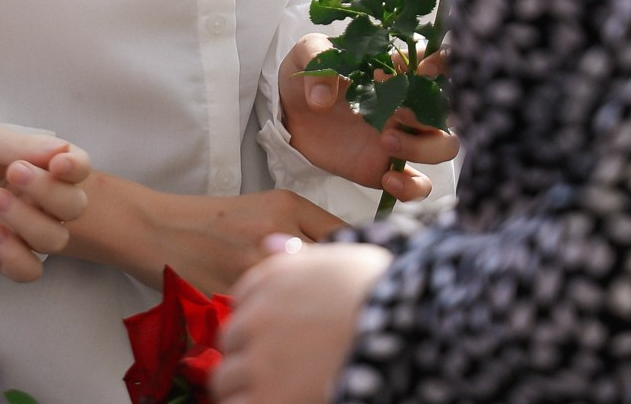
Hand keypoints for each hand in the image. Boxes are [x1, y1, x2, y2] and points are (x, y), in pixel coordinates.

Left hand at [0, 121, 91, 281]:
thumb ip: (23, 146)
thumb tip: (63, 151)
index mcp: (36, 164)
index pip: (77, 169)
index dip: (77, 168)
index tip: (58, 165)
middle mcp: (35, 198)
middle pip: (73, 207)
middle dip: (49, 193)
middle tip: (13, 174)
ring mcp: (20, 229)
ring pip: (55, 239)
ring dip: (30, 221)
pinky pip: (29, 270)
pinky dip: (19, 255)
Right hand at [66, 176, 346, 296]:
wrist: (157, 229)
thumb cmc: (210, 219)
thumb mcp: (263, 207)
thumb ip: (303, 226)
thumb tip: (347, 253)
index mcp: (286, 204)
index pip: (345, 233)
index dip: (355, 257)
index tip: (356, 271)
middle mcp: (275, 231)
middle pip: (330, 266)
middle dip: (334, 285)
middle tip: (333, 298)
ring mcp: (254, 264)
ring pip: (304, 294)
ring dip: (309, 306)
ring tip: (308, 313)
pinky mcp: (236, 293)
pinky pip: (272, 314)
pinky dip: (280, 322)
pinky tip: (277, 322)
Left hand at [211, 237, 391, 403]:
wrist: (403, 329)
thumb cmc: (381, 293)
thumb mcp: (340, 258)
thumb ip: (301, 255)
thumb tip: (271, 243)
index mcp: (274, 278)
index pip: (243, 300)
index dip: (257, 320)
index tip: (269, 334)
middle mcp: (258, 316)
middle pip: (232, 339)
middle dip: (247, 352)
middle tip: (275, 366)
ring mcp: (258, 360)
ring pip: (227, 378)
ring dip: (245, 385)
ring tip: (274, 388)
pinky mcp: (266, 399)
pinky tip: (272, 402)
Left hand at [279, 35, 458, 202]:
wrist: (291, 113)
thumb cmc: (309, 75)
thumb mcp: (308, 54)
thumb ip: (319, 64)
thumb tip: (322, 100)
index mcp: (396, 70)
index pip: (440, 62)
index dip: (444, 65)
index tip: (423, 71)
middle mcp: (408, 104)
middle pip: (449, 109)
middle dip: (431, 112)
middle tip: (395, 111)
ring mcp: (401, 137)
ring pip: (443, 146)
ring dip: (424, 148)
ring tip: (386, 142)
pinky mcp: (386, 168)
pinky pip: (418, 184)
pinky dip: (412, 188)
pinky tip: (388, 181)